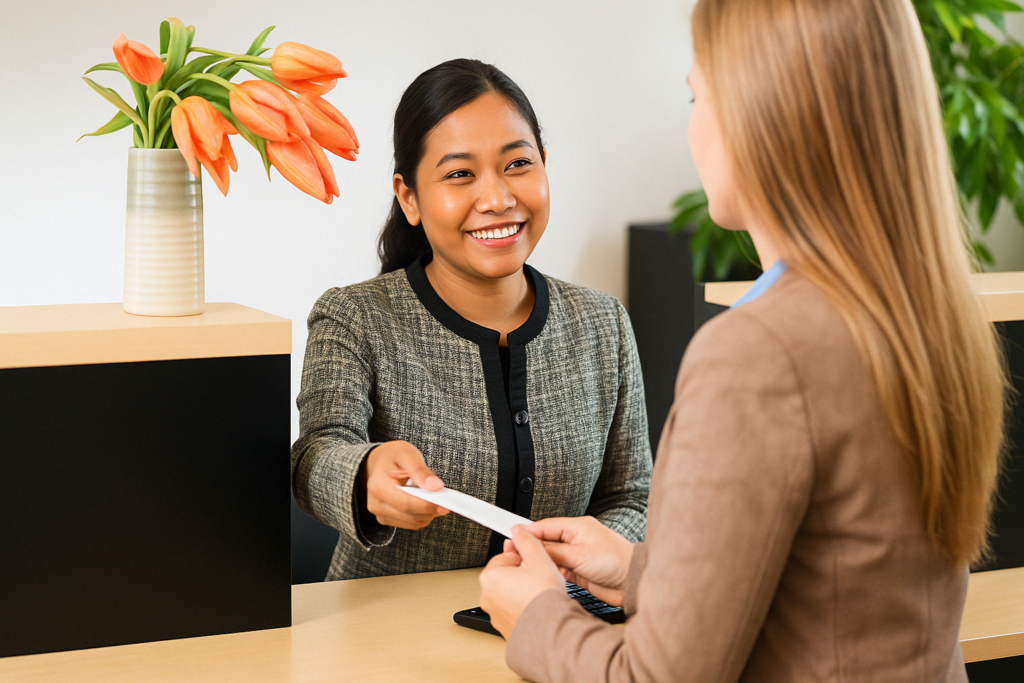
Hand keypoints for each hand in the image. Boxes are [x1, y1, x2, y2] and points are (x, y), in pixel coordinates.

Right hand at [359, 440, 448, 529]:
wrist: (379, 462)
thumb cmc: (392, 456)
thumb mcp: (407, 454)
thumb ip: (421, 471)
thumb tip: (436, 487)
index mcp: (378, 487)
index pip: (406, 504)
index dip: (428, 505)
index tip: (445, 503)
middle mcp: (376, 504)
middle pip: (411, 516)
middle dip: (431, 508)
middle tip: (445, 497)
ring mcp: (380, 513)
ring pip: (413, 522)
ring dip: (428, 512)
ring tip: (433, 496)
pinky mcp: (387, 518)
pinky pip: (411, 523)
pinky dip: (423, 515)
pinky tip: (425, 502)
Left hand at [479, 526, 565, 638]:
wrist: (551, 631)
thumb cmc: (544, 598)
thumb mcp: (538, 558)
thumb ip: (526, 540)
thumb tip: (519, 530)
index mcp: (490, 577)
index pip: (506, 556)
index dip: (525, 557)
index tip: (536, 562)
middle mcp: (487, 597)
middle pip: (507, 575)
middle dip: (524, 574)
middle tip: (540, 577)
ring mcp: (495, 614)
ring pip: (511, 593)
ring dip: (524, 590)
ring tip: (541, 593)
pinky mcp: (505, 628)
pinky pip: (514, 610)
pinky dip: (524, 607)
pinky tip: (538, 607)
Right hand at [514, 516, 633, 606]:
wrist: (634, 583)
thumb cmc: (615, 562)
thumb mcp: (578, 554)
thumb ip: (552, 550)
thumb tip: (531, 543)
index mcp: (577, 527)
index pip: (544, 526)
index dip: (526, 532)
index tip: (510, 537)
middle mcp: (576, 539)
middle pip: (546, 541)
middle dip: (531, 549)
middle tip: (514, 556)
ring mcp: (578, 554)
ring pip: (551, 557)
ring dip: (542, 563)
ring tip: (529, 569)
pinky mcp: (580, 570)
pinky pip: (559, 569)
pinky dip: (552, 572)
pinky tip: (547, 577)